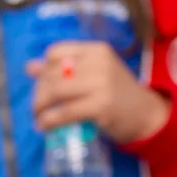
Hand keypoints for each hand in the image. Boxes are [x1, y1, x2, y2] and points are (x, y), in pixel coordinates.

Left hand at [27, 41, 170, 143]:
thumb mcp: (95, 74)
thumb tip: (29, 67)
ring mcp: (101, 84)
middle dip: (38, 93)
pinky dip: (48, 121)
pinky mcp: (100, 106)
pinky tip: (44, 127)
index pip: (55, 52)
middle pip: (52, 74)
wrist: (146, 114)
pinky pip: (63, 113)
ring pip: (55, 91)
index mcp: (97, 50)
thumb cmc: (117, 93)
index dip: (43, 70)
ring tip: (38, 118)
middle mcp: (99, 62)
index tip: (43, 85)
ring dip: (39, 107)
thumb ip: (65, 68)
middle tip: (38, 108)